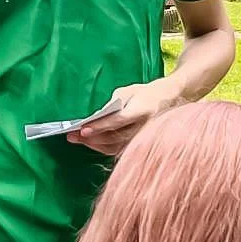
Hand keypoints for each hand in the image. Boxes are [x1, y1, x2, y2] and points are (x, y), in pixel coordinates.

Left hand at [66, 80, 181, 155]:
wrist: (168, 100)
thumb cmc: (144, 93)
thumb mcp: (128, 91)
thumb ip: (113, 103)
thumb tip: (96, 117)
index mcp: (143, 109)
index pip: (118, 120)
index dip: (100, 126)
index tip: (83, 129)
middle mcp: (144, 127)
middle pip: (114, 137)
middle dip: (92, 138)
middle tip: (72, 136)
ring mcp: (143, 139)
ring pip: (115, 146)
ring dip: (94, 144)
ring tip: (77, 139)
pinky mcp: (139, 145)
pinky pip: (118, 150)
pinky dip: (102, 147)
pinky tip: (90, 143)